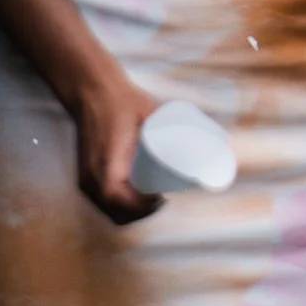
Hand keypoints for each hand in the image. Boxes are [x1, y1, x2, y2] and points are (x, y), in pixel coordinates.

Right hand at [68, 67, 163, 224]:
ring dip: (131, 211)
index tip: (164, 198)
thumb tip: (219, 138)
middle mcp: (92, 178)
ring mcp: (86, 179)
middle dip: (142, 212)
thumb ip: (176, 127)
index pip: (123, 201)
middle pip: (118, 212)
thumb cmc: (124, 102)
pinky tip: (133, 200)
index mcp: (107, 166)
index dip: (144, 206)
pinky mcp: (86, 176)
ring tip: (153, 199)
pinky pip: (101, 201)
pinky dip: (117, 206)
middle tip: (164, 198)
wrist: (93, 93)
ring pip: (109, 210)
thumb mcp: (151, 114)